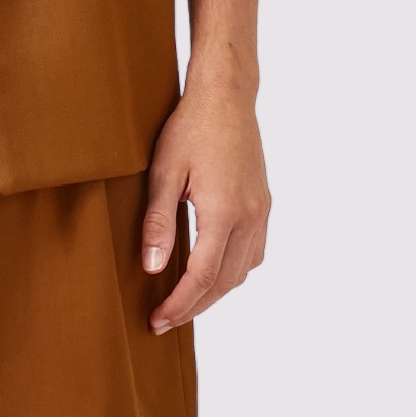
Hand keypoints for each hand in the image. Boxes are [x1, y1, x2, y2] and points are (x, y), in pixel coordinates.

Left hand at [144, 0, 270, 333]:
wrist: (226, 96)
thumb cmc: (191, 128)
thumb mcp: (163, 173)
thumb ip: (157, 223)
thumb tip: (152, 268)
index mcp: (224, 212)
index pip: (201, 276)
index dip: (178, 303)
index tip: (157, 320)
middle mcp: (250, 217)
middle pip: (224, 281)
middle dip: (195, 306)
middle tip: (166, 320)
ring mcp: (261, 211)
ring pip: (243, 270)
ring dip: (216, 292)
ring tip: (186, 301)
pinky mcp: (263, 203)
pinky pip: (254, 252)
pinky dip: (234, 271)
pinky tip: (214, 271)